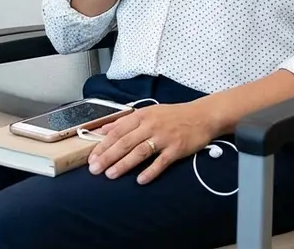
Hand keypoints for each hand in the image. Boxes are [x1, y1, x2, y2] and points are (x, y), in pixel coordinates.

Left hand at [86, 102, 216, 184]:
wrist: (202, 116)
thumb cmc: (172, 115)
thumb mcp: (148, 112)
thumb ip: (125, 121)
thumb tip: (103, 130)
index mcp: (142, 116)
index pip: (118, 131)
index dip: (103, 145)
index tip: (91, 158)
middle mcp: (151, 125)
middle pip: (125, 142)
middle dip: (108, 156)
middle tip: (95, 170)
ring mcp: (164, 137)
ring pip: (139, 152)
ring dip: (124, 164)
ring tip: (110, 175)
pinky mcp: (176, 149)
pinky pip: (161, 162)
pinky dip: (150, 171)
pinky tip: (140, 180)